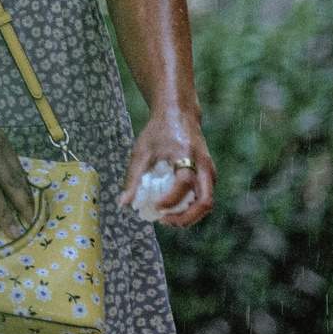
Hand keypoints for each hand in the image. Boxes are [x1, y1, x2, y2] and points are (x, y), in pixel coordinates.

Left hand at [125, 109, 213, 227]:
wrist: (178, 112)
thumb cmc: (158, 131)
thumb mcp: (141, 151)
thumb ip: (133, 178)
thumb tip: (123, 204)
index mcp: (186, 155)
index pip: (183, 185)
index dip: (171, 201)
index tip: (156, 208)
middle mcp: (203, 164)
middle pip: (205, 201)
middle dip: (187, 218)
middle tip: (165, 221)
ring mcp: (209, 169)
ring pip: (208, 201)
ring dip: (190, 215)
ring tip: (168, 218)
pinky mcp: (208, 172)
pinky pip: (205, 195)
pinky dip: (192, 206)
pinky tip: (174, 207)